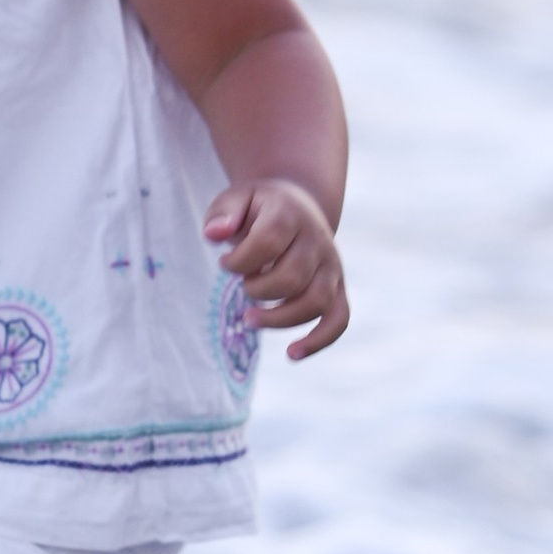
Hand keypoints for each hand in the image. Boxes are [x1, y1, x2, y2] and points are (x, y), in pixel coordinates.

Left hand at [203, 178, 348, 360]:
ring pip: (316, 302)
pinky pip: (339, 318)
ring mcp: (331, 265)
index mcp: (289, 214)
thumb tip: (213, 235)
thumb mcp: (236, 199)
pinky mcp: (337, 287)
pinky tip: (292, 354)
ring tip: (249, 319)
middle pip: (292, 277)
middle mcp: (317, 240)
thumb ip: (222, 214)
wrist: (297, 204)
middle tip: (242, 286)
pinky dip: (319, 340)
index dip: (239, 260)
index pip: (267, 242)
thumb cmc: (258, 208)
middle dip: (257, 290)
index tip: (224, 263)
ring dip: (279, 319)